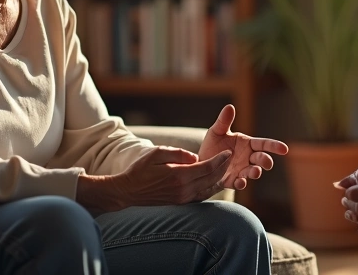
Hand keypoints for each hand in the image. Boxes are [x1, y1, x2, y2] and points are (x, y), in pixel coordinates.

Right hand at [79, 145, 231, 211]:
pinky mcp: (180, 204)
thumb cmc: (140, 170)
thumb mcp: (157, 153)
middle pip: (211, 179)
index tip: (228, 153)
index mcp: (178, 176)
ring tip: (225, 170)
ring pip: (208, 190)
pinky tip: (213, 183)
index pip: (207, 168)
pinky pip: (200, 197)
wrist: (127, 192)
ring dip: (218, 180)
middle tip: (230, 159)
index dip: (220, 160)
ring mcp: (182, 200)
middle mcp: (183, 190)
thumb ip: (178, 153)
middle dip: (223, 168)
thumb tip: (196, 157)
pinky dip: (209, 189)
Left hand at [198, 104, 288, 189]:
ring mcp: (241, 170)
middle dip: (266, 161)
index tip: (284, 149)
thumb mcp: (216, 132)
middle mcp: (248, 158)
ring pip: (253, 172)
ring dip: (256, 172)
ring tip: (255, 171)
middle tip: (267, 162)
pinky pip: (239, 183)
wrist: (201, 163)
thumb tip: (230, 106)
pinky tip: (240, 182)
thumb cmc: (212, 145)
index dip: (274, 146)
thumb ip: (224, 121)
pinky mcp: (232, 181)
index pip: (263, 144)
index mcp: (247, 144)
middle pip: (262, 159)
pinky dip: (241, 183)